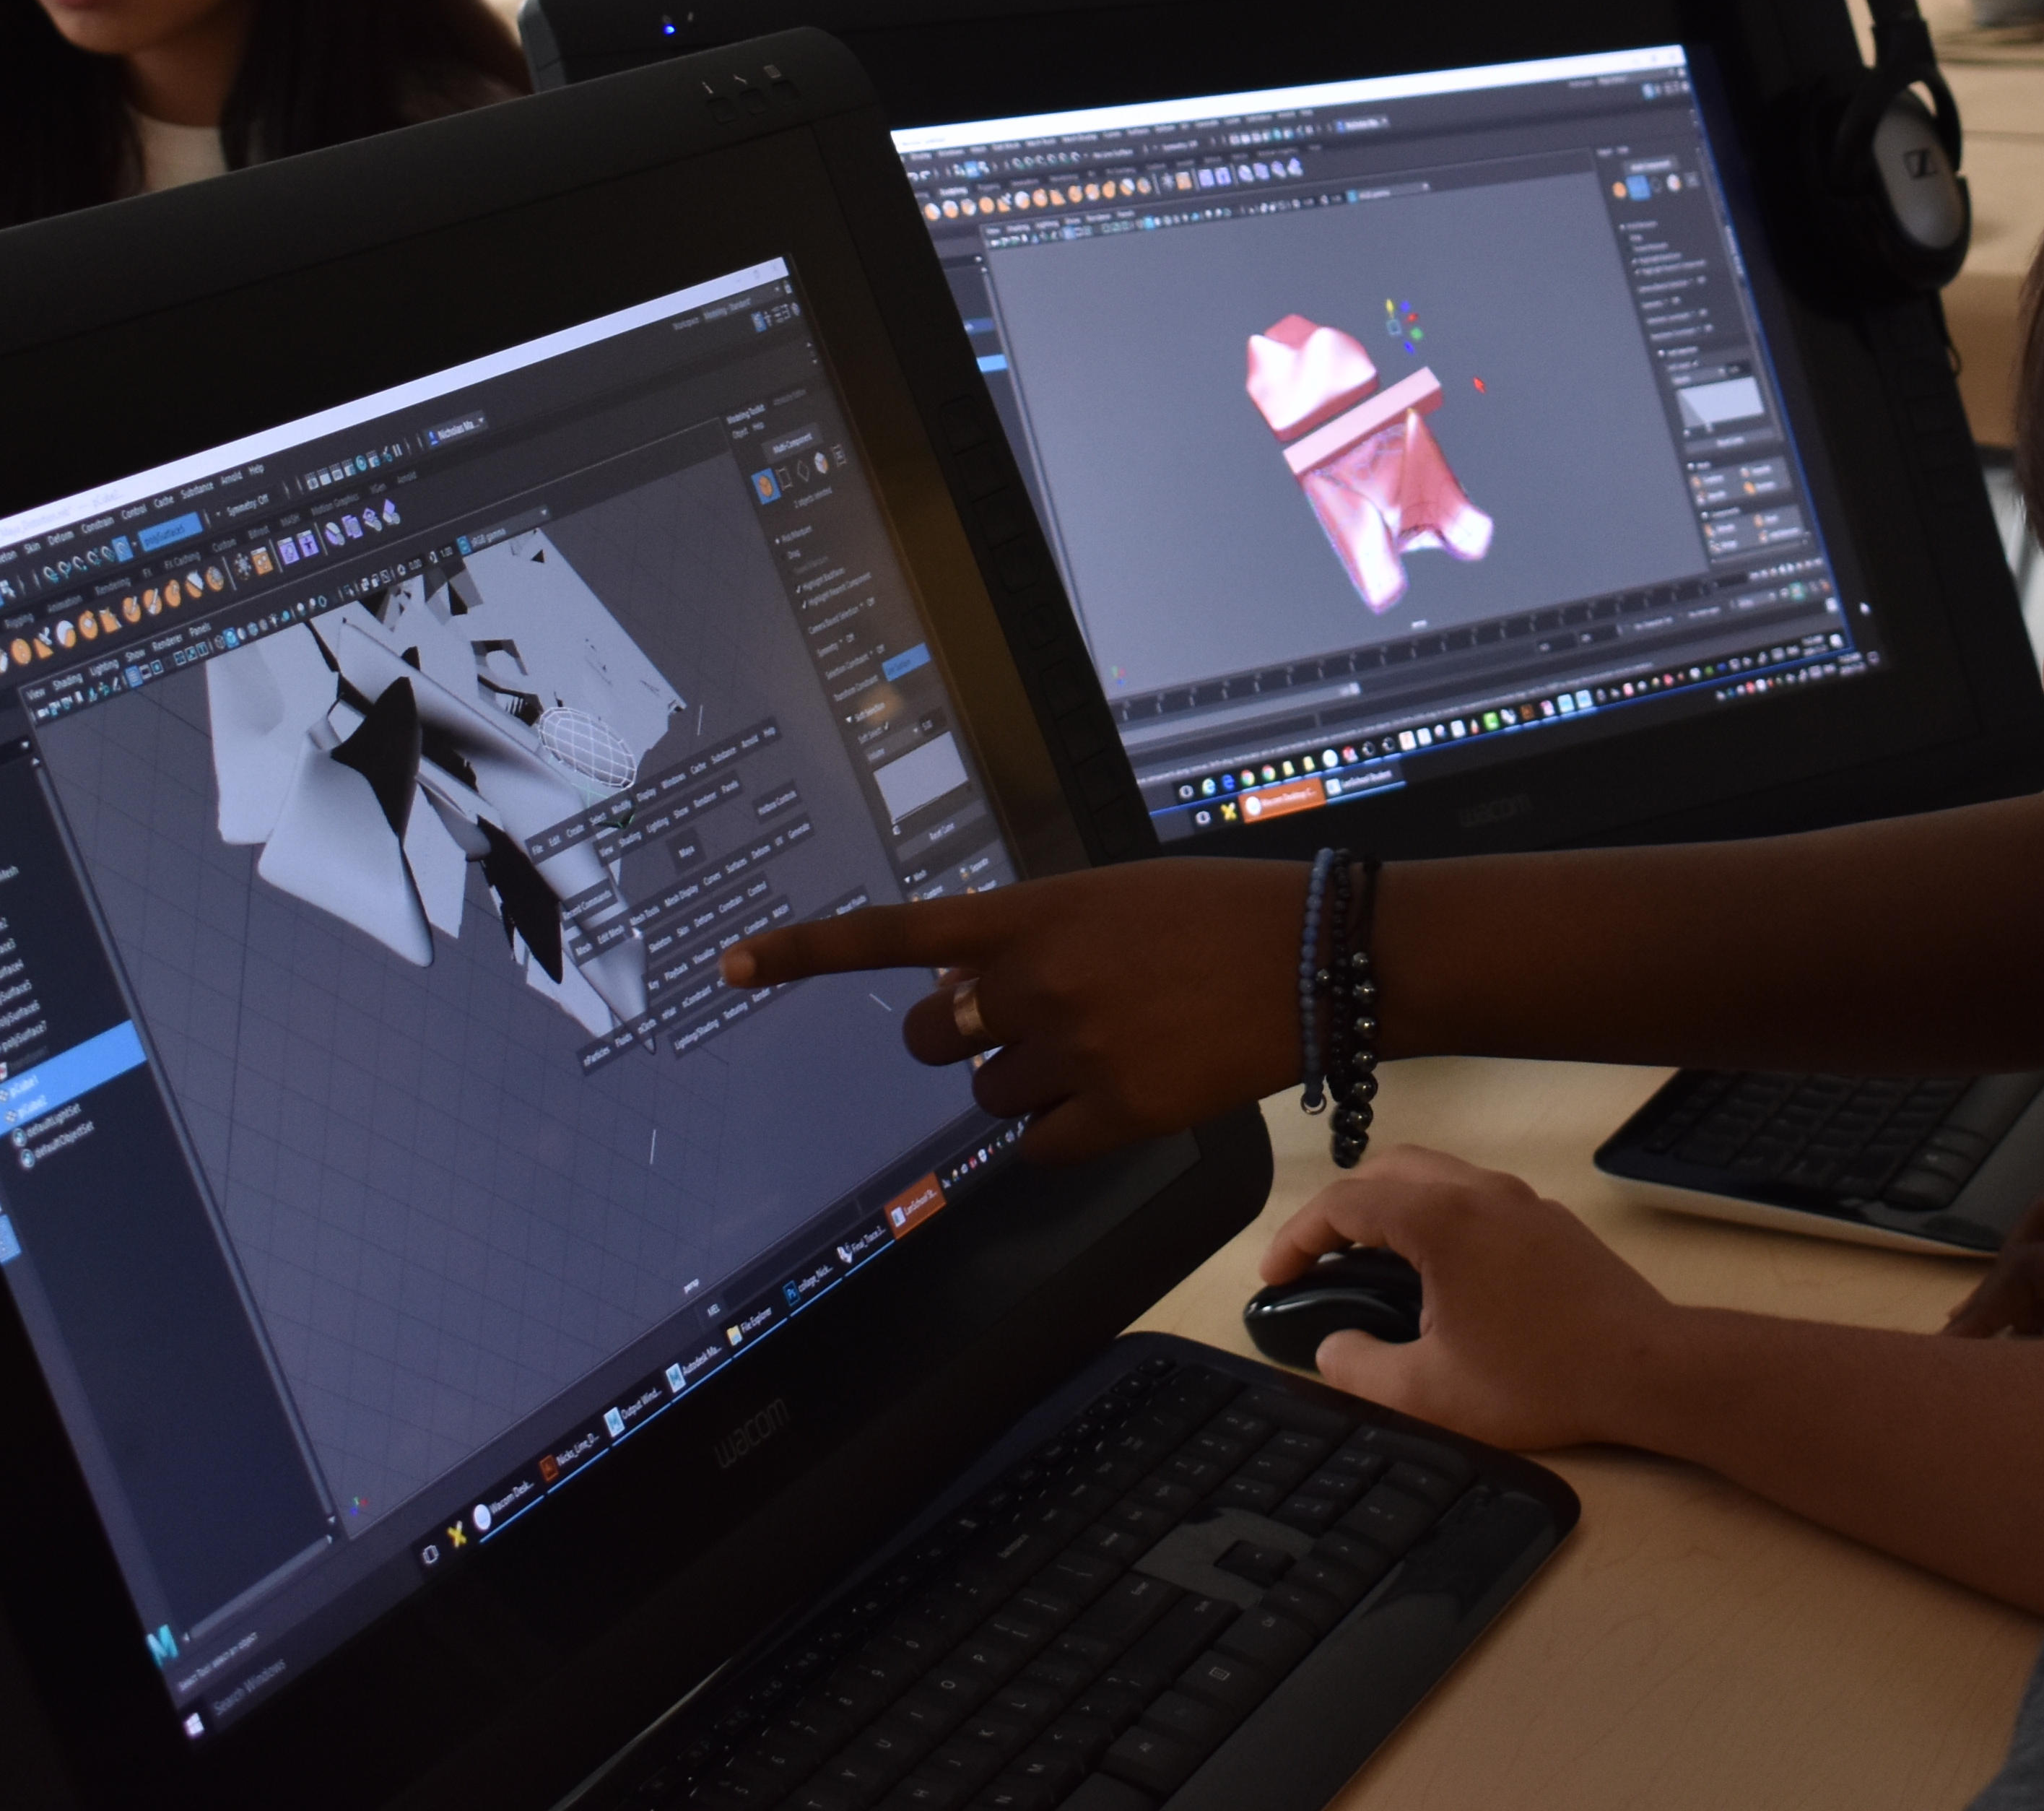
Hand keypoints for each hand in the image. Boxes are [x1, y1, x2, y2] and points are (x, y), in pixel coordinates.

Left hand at [718, 858, 1304, 1156]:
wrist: (1314, 958)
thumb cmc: (1219, 916)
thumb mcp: (1110, 897)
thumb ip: (1034, 934)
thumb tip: (976, 983)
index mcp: (1032, 914)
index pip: (893, 933)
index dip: (804, 951)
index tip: (730, 963)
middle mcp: (1036, 982)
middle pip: (933, 1036)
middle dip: (963, 1037)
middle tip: (1024, 1024)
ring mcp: (1072, 1051)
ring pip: (990, 1096)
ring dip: (1027, 1083)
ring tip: (1106, 1047)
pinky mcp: (1115, 1114)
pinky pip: (1039, 1147)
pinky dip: (1065, 1133)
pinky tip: (1121, 1092)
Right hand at [1258, 1147, 1674, 1450]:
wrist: (1645, 1370)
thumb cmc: (1545, 1377)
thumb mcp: (1428, 1393)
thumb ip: (1359, 1369)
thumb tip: (1333, 1349)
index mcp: (1442, 1220)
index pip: (1343, 1204)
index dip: (1296, 1238)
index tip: (1276, 1274)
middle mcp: (1481, 1193)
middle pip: (1385, 1170)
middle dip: (1338, 1209)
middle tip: (1314, 1260)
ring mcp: (1522, 1201)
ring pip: (1434, 1175)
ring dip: (1389, 1207)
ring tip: (1366, 1263)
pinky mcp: (1550, 1222)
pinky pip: (1474, 1197)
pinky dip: (1435, 1216)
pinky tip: (1436, 1273)